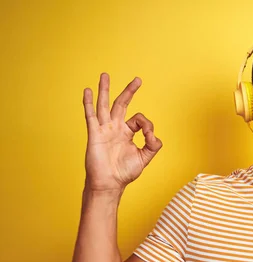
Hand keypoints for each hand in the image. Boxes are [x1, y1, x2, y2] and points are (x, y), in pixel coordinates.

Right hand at [83, 72, 161, 192]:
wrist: (109, 183)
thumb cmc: (124, 173)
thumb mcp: (145, 157)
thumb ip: (153, 145)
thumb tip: (153, 133)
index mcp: (127, 133)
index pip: (139, 119)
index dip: (147, 125)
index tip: (149, 135)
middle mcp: (115, 128)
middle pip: (122, 104)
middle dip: (129, 91)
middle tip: (138, 79)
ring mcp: (104, 129)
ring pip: (104, 105)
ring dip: (105, 89)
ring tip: (105, 75)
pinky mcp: (94, 134)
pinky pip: (90, 115)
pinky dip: (88, 103)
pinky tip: (87, 90)